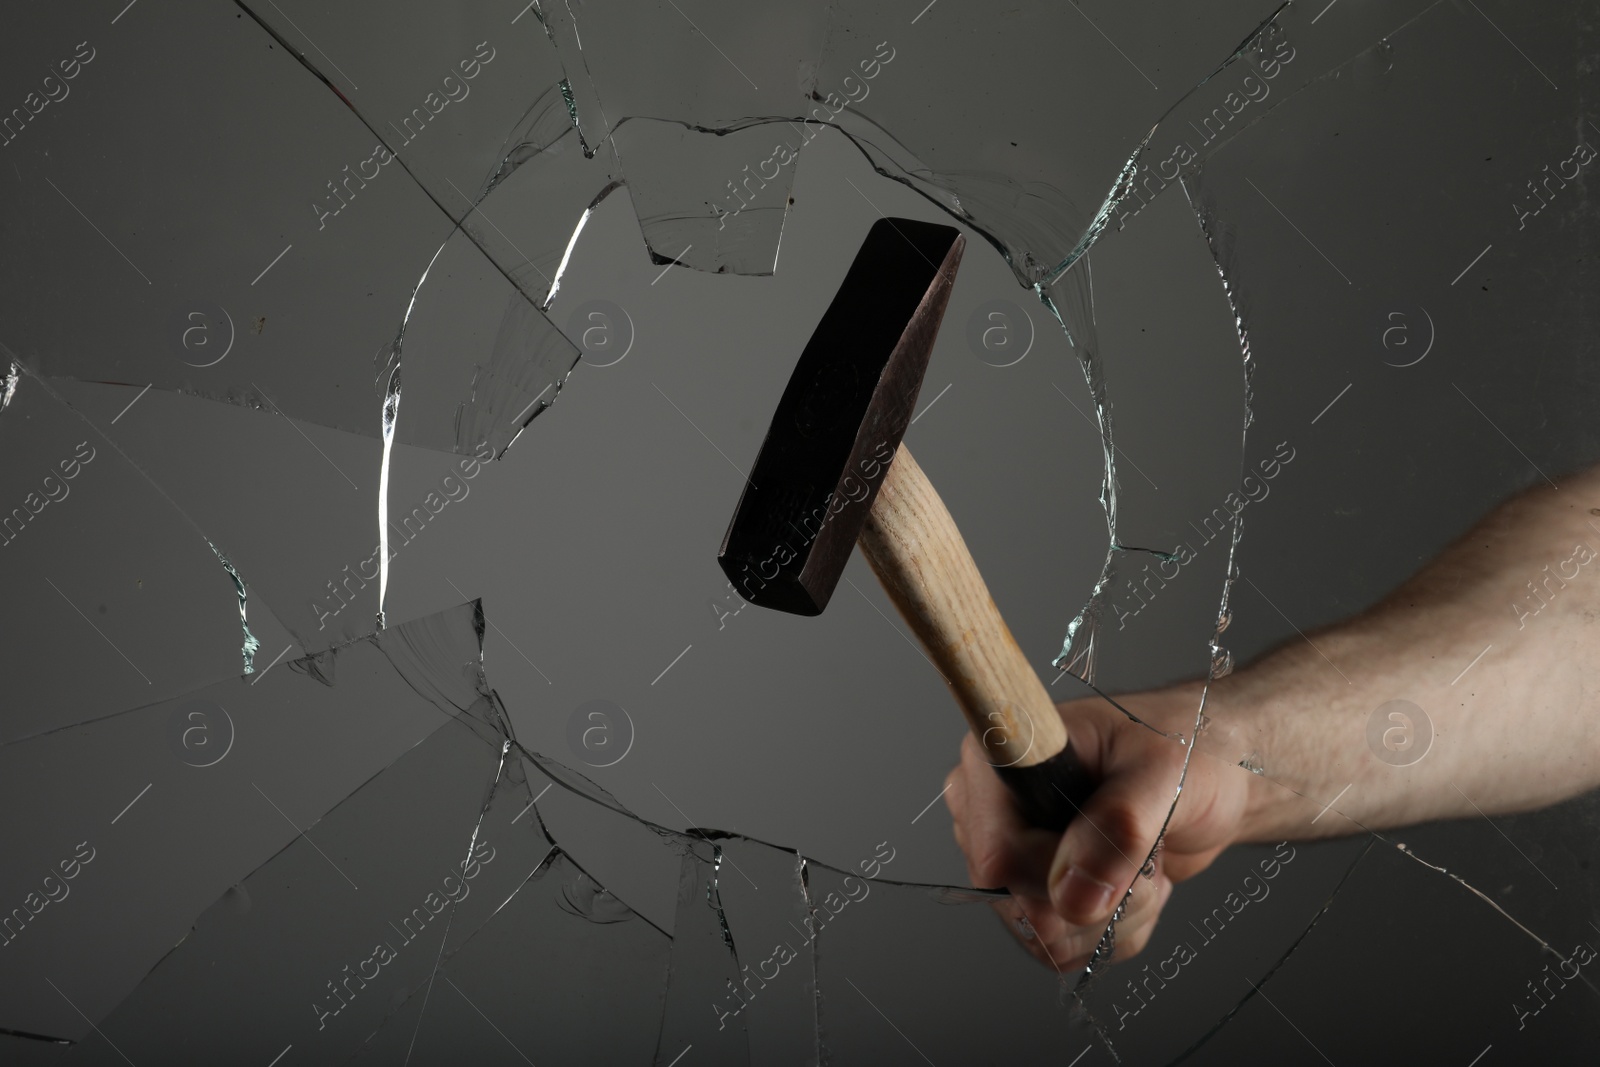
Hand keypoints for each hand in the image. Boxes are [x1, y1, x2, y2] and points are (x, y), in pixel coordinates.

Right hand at [943, 686, 1250, 970]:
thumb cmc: (1189, 751)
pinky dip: (1114, 932)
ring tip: (1145, 863)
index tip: (1120, 854)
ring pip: (1042, 934)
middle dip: (1101, 896)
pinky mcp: (1036, 890)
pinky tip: (1134, 884)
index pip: (998, 853)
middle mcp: (995, 808)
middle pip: (1018, 901)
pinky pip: (1060, 949)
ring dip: (1114, 917)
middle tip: (1148, 851)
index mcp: (1007, 758)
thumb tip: (1073, 895)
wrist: (1214, 777)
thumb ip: (1120, 827)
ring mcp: (1013, 853)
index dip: (1058, 874)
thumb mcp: (1165, 775)